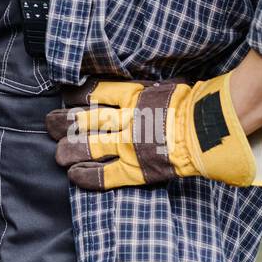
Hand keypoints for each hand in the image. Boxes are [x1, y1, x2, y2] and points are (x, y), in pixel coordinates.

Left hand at [44, 72, 261, 190]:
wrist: (211, 130)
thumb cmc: (195, 106)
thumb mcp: (167, 86)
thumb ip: (148, 88)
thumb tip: (142, 85)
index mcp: (134, 96)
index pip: (94, 93)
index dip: (75, 96)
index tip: (65, 97)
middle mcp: (125, 119)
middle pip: (84, 119)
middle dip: (63, 122)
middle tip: (51, 123)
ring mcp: (129, 145)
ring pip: (88, 146)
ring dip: (68, 150)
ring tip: (58, 153)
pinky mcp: (136, 169)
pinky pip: (105, 175)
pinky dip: (86, 176)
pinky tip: (73, 176)